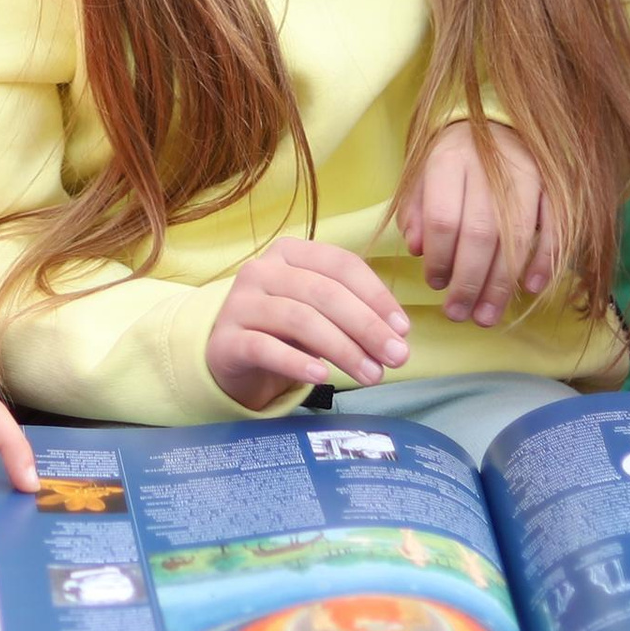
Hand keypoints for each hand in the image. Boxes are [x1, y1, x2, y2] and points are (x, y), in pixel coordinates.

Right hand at [205, 238, 409, 410]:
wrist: (232, 356)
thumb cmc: (285, 330)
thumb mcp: (320, 312)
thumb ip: (354, 314)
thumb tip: (397, 335)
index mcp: (291, 252)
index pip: (341, 264)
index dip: (377, 295)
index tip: (403, 329)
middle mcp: (262, 269)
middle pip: (323, 292)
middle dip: (366, 326)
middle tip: (396, 358)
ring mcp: (240, 302)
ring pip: (299, 319)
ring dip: (342, 349)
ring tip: (371, 375)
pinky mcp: (226, 339)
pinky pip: (264, 347)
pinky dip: (296, 362)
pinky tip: (321, 377)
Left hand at [400, 121, 557, 325]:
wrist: (493, 119)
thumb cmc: (451, 157)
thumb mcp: (421, 174)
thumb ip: (415, 210)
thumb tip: (418, 250)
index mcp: (449, 160)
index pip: (444, 218)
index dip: (439, 258)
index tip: (434, 285)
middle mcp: (489, 166)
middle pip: (481, 234)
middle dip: (469, 282)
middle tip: (459, 314)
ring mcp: (527, 174)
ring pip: (517, 237)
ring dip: (502, 283)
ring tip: (486, 316)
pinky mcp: (553, 184)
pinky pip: (554, 227)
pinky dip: (544, 260)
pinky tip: (530, 288)